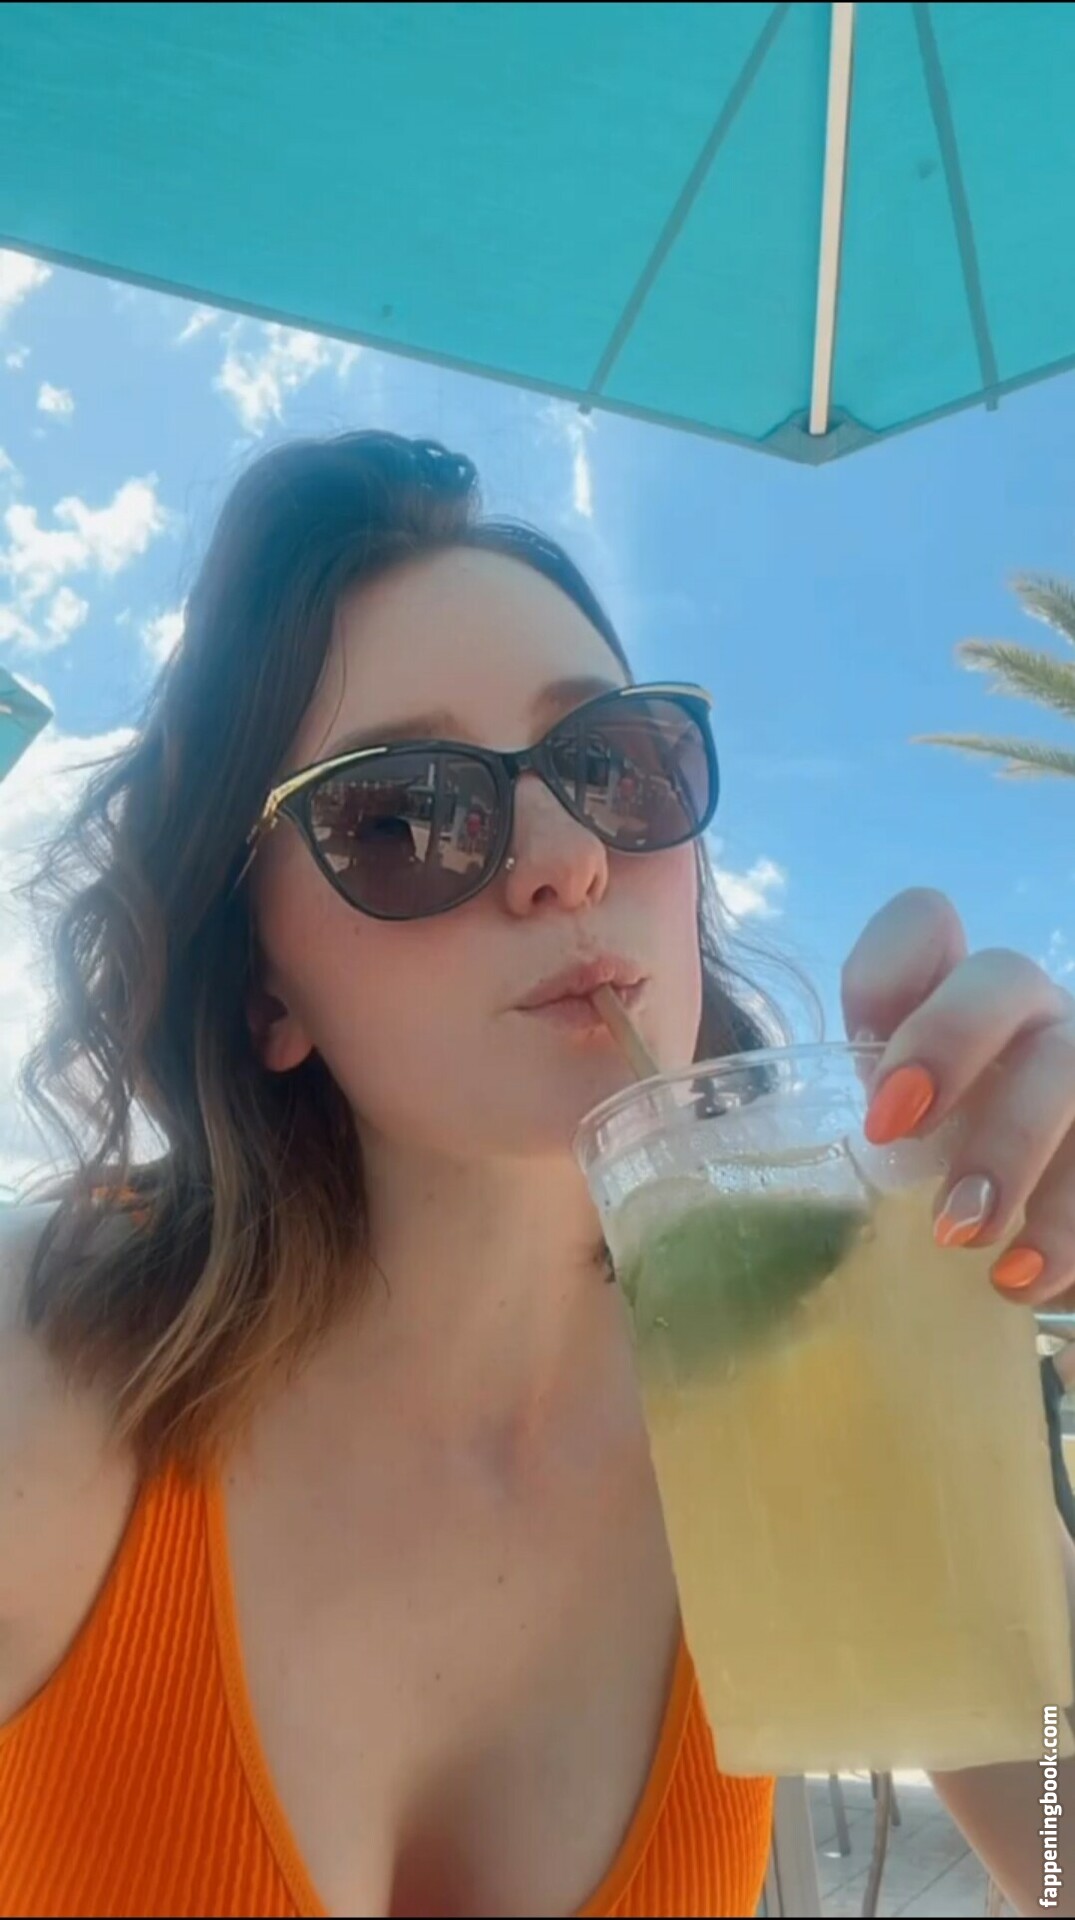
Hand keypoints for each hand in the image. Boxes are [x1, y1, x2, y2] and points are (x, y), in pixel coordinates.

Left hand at [841, 889, 1074, 1306]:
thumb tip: (701, 1204)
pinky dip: (1069, 1230)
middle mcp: (1027, 1019)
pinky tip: (1023, 1281)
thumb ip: (823, 1143)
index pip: (923, 922)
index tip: (861, 1078)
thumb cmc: (925, 1195)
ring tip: (965, 1238)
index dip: (885, 973)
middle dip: (949, 1043)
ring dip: (1015, 1149)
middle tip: (894, 1136)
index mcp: (948, 1004)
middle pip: (1007, 975)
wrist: (1015, 1256)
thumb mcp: (875, 1158)